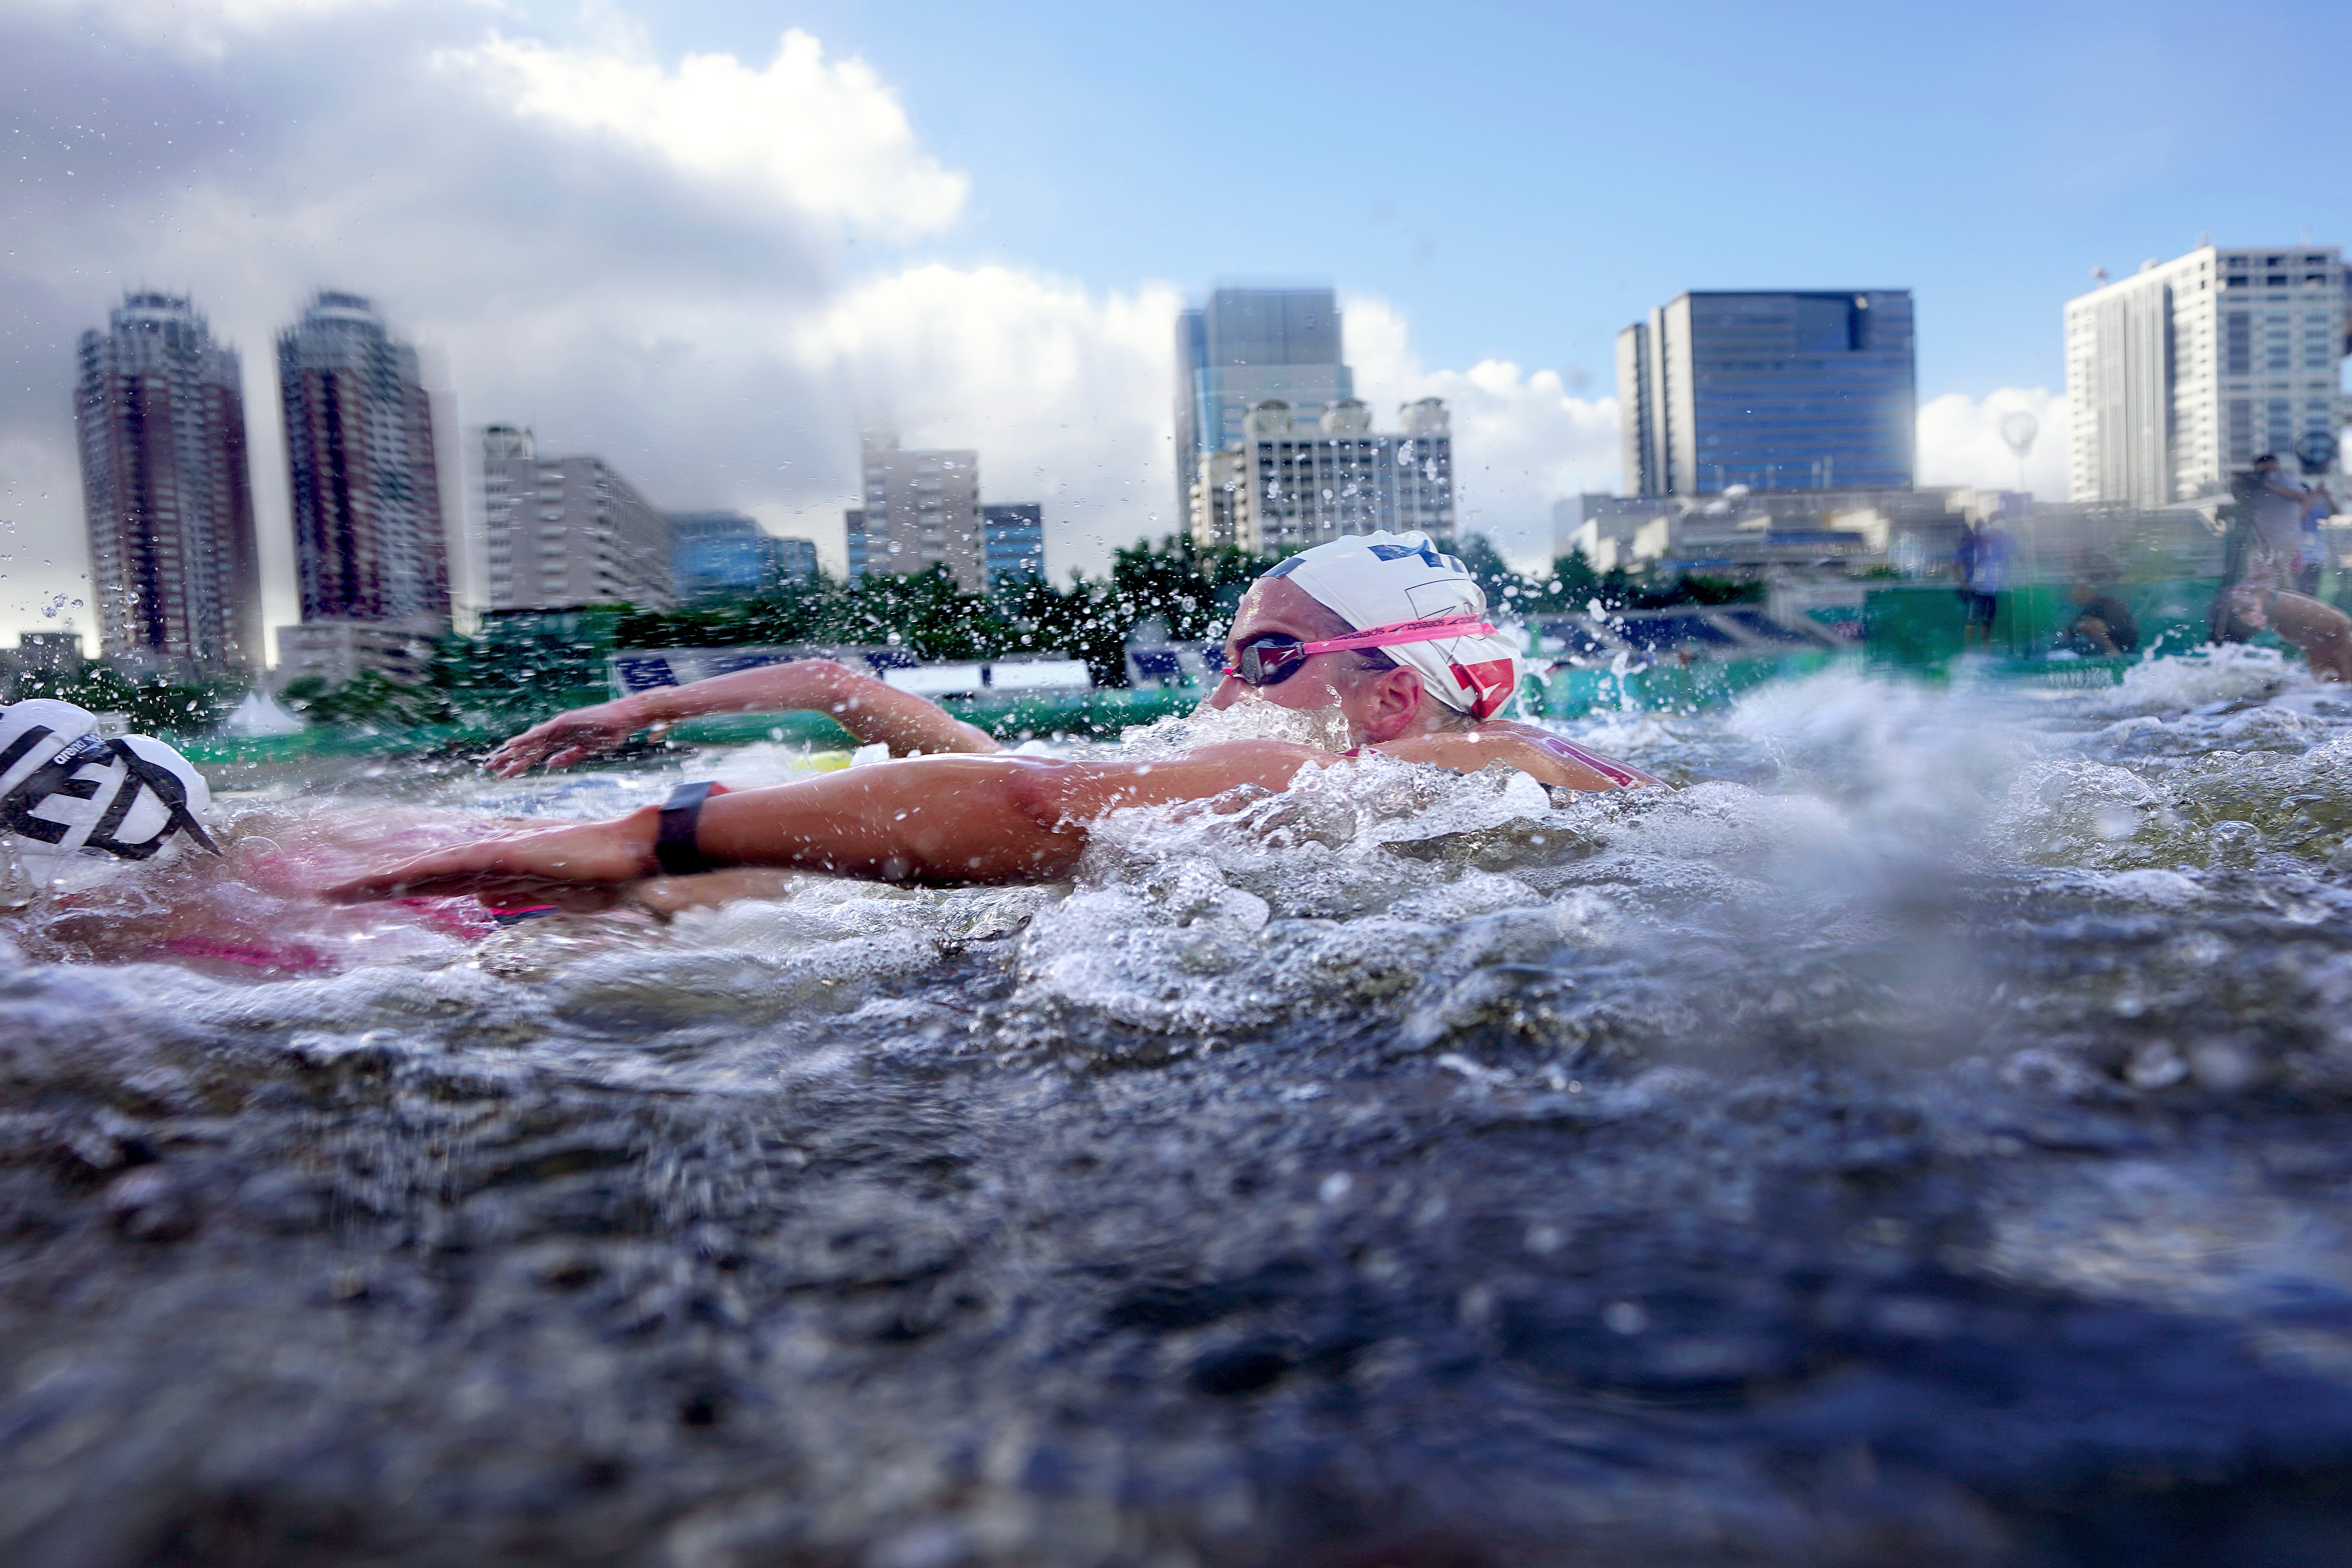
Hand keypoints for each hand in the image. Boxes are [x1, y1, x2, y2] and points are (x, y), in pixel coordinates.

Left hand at [321, 812, 657, 909]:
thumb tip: (483, 902)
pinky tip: (388, 882)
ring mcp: (490, 858)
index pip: (432, 884)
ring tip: (335, 891)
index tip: (359, 898)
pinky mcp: (501, 856)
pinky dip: (415, 876)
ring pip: (422, 873)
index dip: (396, 891)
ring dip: (379, 884)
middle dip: (372, 887)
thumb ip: (515, 896)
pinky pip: (450, 869)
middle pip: (416, 878)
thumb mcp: (549, 896)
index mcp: (492, 875)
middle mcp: (483, 863)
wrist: (629, 855)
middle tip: (326, 893)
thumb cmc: (598, 876)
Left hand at [485, 697, 652, 776]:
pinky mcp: (564, 722)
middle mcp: (556, 732)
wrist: (625, 719)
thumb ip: (568, 757)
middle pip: (528, 747)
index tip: (504, 772)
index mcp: (561, 739)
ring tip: (494, 760)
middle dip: (508, 757)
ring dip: (511, 751)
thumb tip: (548, 765)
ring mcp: (559, 726)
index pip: (535, 753)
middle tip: (488, 767)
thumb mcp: (587, 751)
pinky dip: (526, 739)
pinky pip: (542, 733)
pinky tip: (513, 744)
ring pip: (531, 741)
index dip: (519, 763)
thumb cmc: (610, 734)